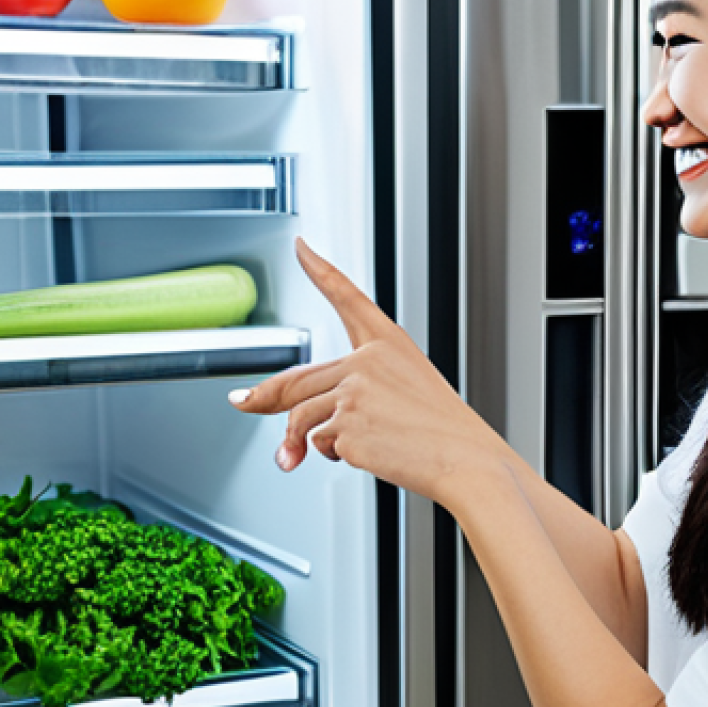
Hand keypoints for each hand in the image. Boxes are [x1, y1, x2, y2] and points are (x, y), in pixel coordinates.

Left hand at [228, 238, 506, 506]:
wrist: (465, 459)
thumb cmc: (440, 430)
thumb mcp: (402, 394)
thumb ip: (348, 396)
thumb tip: (295, 426)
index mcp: (388, 342)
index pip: (348, 295)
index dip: (320, 268)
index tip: (301, 247)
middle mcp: (368, 359)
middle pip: (298, 378)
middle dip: (263, 396)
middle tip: (242, 401)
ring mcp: (355, 389)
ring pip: (301, 416)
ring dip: (297, 443)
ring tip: (302, 459)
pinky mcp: (346, 423)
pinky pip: (317, 442)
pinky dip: (331, 455)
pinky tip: (367, 454)